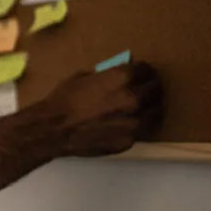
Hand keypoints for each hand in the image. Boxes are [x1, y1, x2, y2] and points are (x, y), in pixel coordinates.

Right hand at [39, 62, 162, 156]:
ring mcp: (135, 122)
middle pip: (156, 89)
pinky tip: (127, 124)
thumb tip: (116, 77)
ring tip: (143, 108)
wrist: (54, 130)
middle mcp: (134, 98)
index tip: (140, 74)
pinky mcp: (130, 140)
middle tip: (145, 89)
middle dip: (151, 87)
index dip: (143, 71)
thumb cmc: (64, 100)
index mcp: (123, 78)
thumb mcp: (83, 77)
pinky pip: (142, 130)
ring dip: (150, 108)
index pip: (146, 70)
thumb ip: (106, 76)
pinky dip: (138, 126)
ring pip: (156, 111)